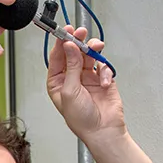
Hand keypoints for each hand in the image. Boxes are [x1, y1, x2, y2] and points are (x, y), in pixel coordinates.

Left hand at [46, 26, 124, 141]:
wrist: (103, 130)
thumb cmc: (82, 119)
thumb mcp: (70, 90)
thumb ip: (71, 66)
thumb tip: (69, 46)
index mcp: (57, 82)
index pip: (57, 57)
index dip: (61, 43)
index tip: (66, 32)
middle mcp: (71, 78)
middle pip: (73, 53)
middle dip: (78, 42)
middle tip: (81, 33)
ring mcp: (87, 77)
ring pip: (89, 55)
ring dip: (92, 50)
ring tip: (96, 48)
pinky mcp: (102, 79)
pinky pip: (103, 66)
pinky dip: (105, 71)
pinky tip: (104, 82)